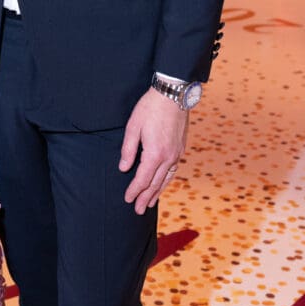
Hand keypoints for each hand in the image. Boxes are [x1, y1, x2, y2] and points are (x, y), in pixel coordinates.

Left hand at [119, 88, 188, 214]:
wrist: (173, 94)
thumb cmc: (150, 108)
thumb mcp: (133, 126)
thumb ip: (128, 149)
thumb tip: (124, 168)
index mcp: (155, 153)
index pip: (143, 179)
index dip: (134, 190)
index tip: (128, 199)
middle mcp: (168, 157)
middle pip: (155, 183)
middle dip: (146, 197)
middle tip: (138, 210)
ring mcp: (177, 153)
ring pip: (167, 179)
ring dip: (158, 192)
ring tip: (151, 203)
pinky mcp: (181, 148)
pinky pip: (174, 170)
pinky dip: (167, 180)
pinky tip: (163, 183)